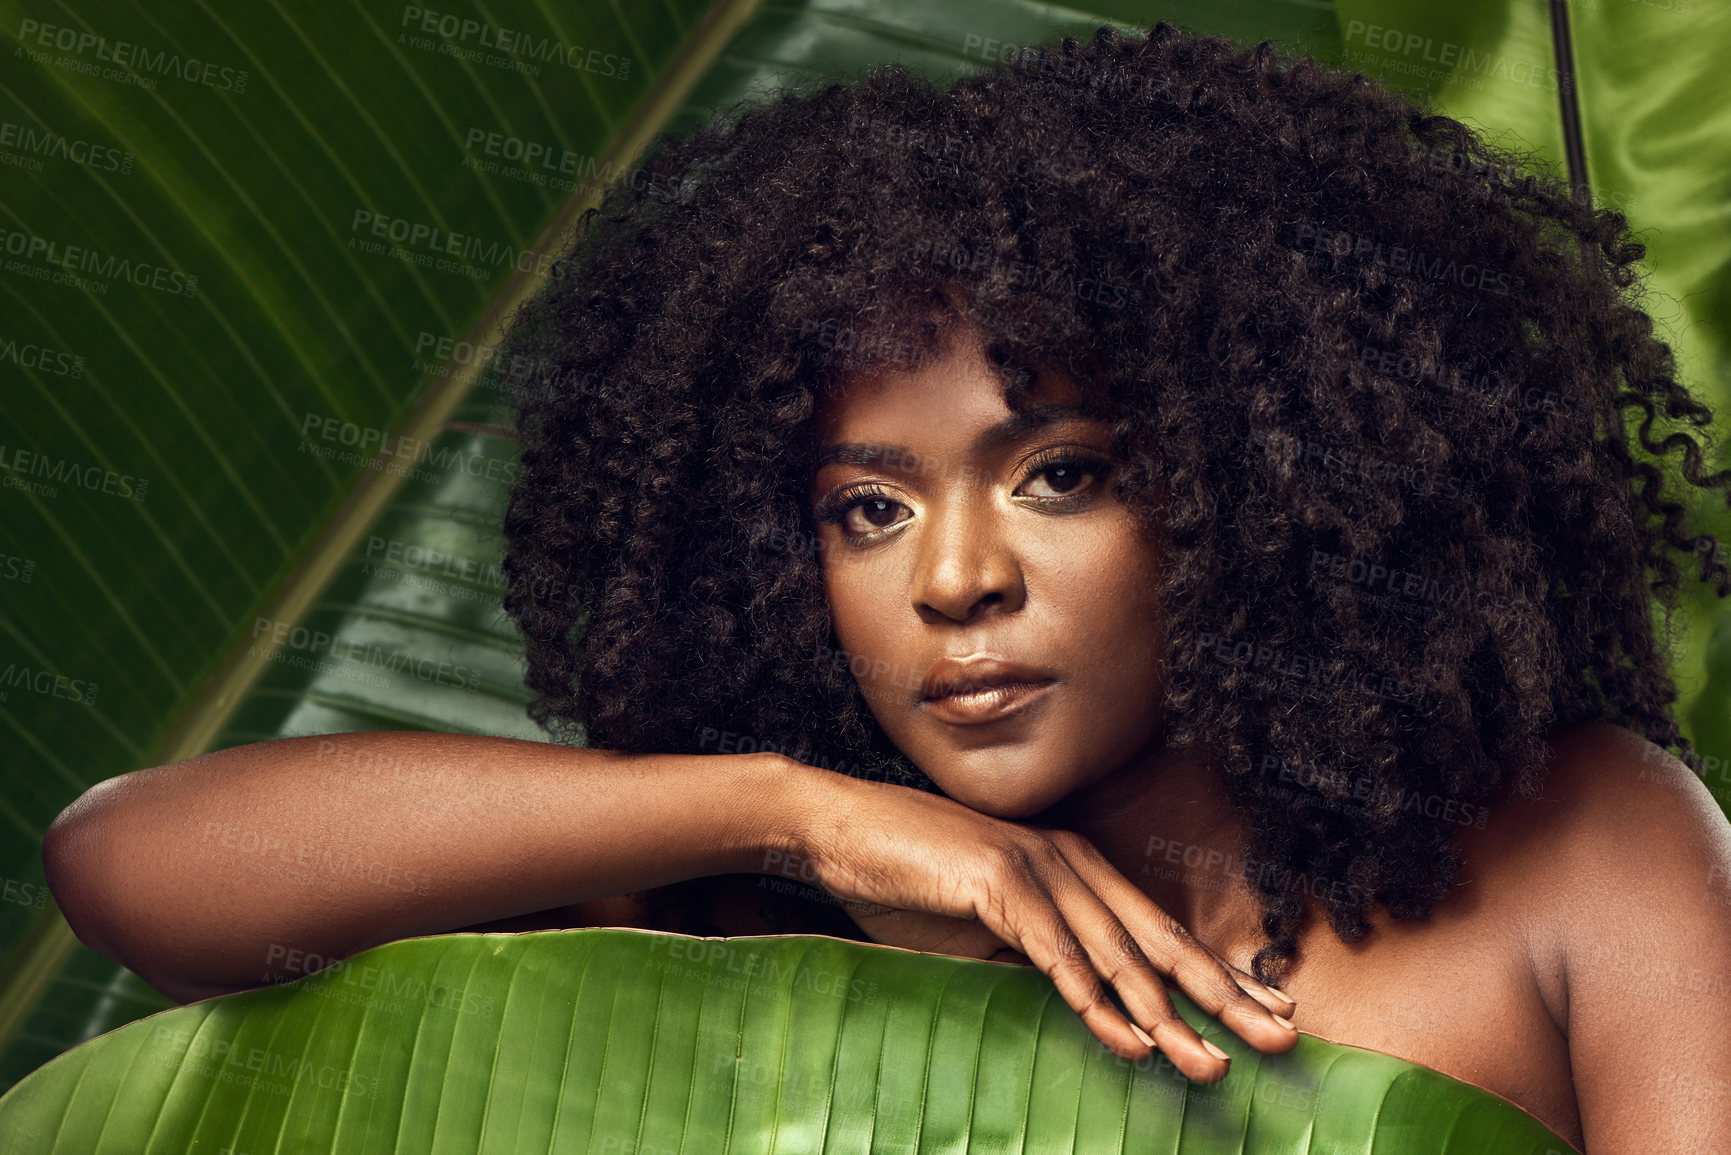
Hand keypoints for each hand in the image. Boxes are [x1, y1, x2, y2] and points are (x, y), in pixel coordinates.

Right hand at [786, 764, 1299, 1082]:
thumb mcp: (984, 932)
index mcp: (1075, 870)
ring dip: (1165, 1017)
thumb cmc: (909, 883)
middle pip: (1158, 942)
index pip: (1159, 931)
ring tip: (1210, 1064)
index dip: (1221, 973)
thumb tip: (1086, 1006)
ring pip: (1115, 956)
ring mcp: (1036, 869)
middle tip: (1283, 1041)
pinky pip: (1055, 954)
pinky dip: (1093, 1001)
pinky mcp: (997, 883)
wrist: (839, 831)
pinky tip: (1129, 1038)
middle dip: (1224, 996)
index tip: (1273, 1011)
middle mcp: (1070, 863)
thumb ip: (1037, 957)